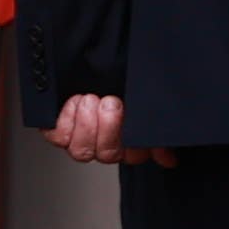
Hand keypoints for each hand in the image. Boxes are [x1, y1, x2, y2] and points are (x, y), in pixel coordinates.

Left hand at [49, 92, 172, 166]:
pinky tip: (76, 101)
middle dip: (109, 125)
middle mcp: (106, 147)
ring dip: (87, 123)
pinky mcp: (59, 133)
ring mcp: (81, 142)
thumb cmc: (119, 84)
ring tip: (91, 100)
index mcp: (130, 143)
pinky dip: (67, 118)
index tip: (129, 110)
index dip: (132, 138)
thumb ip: (154, 129)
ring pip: (82, 151)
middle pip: (107, 154)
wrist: (91, 70)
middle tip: (110, 101)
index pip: (135, 155)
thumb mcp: (141, 101)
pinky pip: (59, 137)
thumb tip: (168, 158)